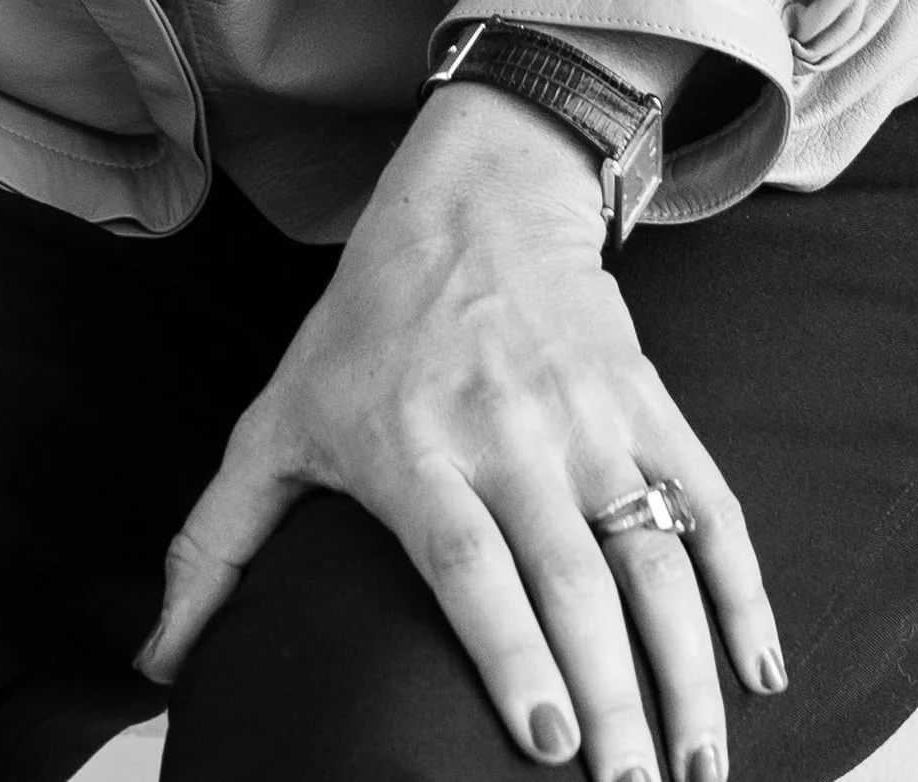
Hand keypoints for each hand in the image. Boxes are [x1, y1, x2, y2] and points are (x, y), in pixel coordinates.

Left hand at [137, 83, 784, 780]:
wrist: (471, 192)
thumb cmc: (362, 324)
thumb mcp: (276, 421)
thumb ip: (215, 547)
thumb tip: (155, 662)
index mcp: (413, 447)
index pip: (471, 565)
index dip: (512, 653)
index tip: (547, 745)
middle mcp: (507, 432)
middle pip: (572, 579)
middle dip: (614, 697)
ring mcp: (586, 415)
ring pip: (651, 553)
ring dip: (688, 665)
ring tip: (700, 765)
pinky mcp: (645, 399)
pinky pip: (708, 500)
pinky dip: (744, 584)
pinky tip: (762, 668)